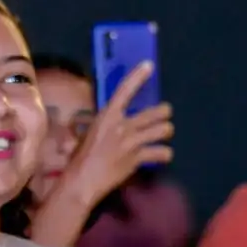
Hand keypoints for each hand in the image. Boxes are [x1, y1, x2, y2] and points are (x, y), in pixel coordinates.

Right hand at [60, 61, 172, 206]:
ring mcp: (132, 142)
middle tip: (164, 115)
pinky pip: (161, 153)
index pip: (125, 90)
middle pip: (155, 112)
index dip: (138, 76)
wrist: (82, 180)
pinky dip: (164, 154)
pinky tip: (162, 155)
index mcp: (107, 115)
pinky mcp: (138, 159)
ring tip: (164, 134)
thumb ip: (106, 124)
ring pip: (163, 130)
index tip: (148, 66)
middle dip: (164, 113)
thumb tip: (115, 121)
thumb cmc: (80, 157)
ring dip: (166, 131)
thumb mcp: (89, 133)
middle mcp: (122, 125)